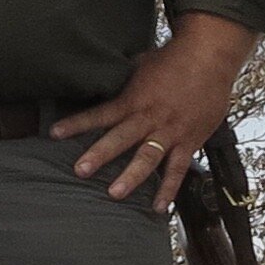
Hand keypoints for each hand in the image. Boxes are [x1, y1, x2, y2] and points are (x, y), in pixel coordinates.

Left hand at [62, 15, 256, 212]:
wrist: (210, 56)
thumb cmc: (174, 58)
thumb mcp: (141, 64)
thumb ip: (123, 81)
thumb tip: (101, 80)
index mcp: (134, 99)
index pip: (101, 113)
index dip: (77, 123)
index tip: (54, 134)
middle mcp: (149, 117)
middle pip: (120, 138)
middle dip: (100, 154)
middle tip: (80, 170)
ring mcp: (170, 131)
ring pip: (148, 156)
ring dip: (132, 175)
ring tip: (116, 193)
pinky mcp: (189, 141)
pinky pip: (178, 168)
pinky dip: (170, 189)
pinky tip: (158, 208)